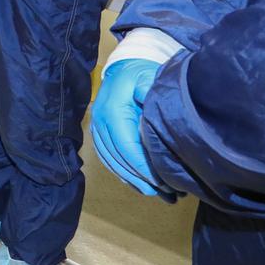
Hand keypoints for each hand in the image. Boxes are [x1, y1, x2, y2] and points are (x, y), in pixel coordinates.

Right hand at [91, 59, 172, 197]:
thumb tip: (153, 108)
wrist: (122, 69)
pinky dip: (123, 174)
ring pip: (112, 162)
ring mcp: (96, 129)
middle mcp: (100, 122)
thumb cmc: (139, 75)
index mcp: (112, 111)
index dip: (145, 167)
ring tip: (158, 194)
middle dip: (142, 179)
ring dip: (134, 181)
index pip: (127, 146)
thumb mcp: (148, 78)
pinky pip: (108, 159)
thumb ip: (150, 92)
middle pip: (119, 159)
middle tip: (167, 195)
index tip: (165, 182)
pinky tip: (140, 184)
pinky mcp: (98, 135)